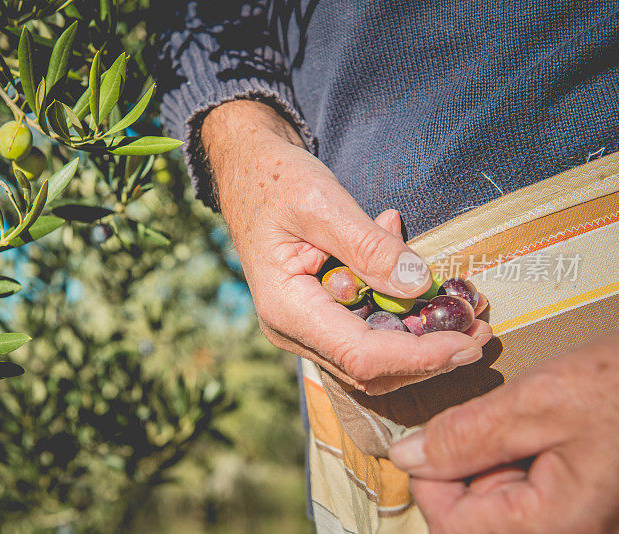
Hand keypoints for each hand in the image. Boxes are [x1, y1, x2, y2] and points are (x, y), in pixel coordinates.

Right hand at [202, 100, 490, 393]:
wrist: (247, 171)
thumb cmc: (274, 181)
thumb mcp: (322, 204)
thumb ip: (368, 247)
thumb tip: (419, 287)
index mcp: (286, 309)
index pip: (361, 354)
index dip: (419, 356)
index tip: (470, 341)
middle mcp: (293, 330)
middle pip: (370, 369)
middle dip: (429, 357)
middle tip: (482, 331)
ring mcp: (305, 327)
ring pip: (372, 359)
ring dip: (422, 343)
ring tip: (465, 312)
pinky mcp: (319, 316)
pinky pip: (367, 331)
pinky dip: (402, 318)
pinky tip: (419, 282)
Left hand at [389, 331, 618, 532]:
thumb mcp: (537, 401)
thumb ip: (466, 434)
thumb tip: (409, 457)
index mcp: (556, 524)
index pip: (454, 527)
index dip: (429, 481)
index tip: (428, 441)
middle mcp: (567, 530)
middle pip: (475, 518)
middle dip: (466, 467)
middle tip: (495, 421)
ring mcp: (574, 517)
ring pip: (498, 501)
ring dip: (492, 459)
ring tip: (526, 420)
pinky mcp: (578, 500)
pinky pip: (525, 489)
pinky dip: (515, 456)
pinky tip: (538, 430)